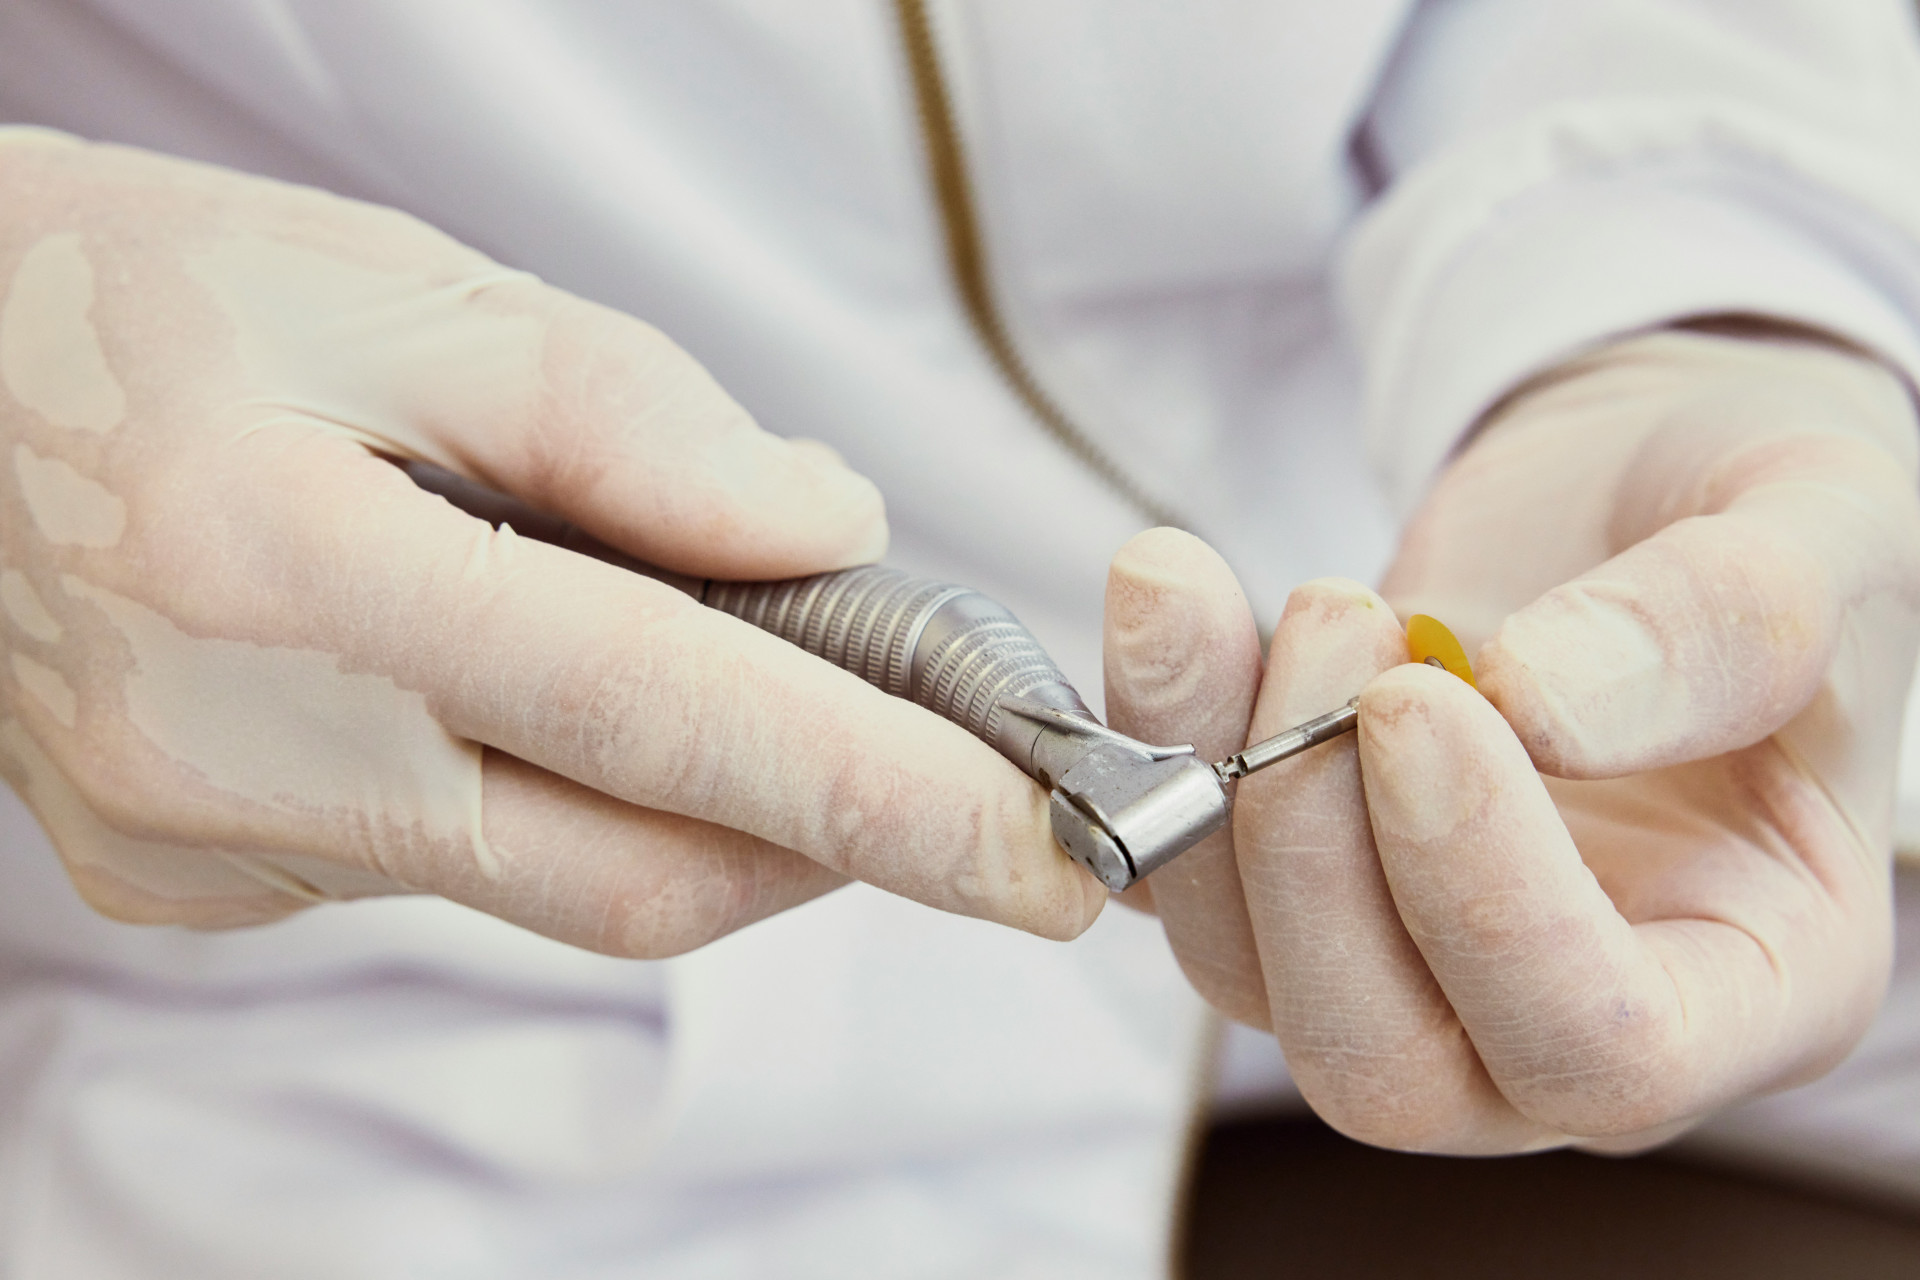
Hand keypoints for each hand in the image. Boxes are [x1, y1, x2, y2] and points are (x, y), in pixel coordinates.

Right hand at [0, 131, 1101, 951]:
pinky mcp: (192, 883)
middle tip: (938, 764)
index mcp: (287, 572)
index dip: (880, 796)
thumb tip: (830, 533)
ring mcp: (204, 847)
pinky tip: (524, 684)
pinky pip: (444, 870)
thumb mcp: (393, 287)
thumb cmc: (148, 299)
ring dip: (689, 802)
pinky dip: (547, 794)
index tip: (1045, 853)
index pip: (659, 718)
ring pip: (548, 880)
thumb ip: (627, 418)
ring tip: (731, 677)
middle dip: (825, 834)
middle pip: (632, 872)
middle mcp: (235, 756)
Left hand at [1105, 328, 1919, 1150]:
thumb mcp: (1822, 530)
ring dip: (1206, 774)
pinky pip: (1164, 865)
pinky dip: (1138, 741)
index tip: (1421, 702)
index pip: (1604, 1051)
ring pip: (1244, 972)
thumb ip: (1727, 626)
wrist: (1637, 484)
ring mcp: (1403, 956)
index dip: (1487, 904)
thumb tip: (1538, 706)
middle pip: (1383, 1064)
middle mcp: (1557, 1010)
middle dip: (1314, 850)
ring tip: (1246, 586)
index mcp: (1750, 981)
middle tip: (1333, 619)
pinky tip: (1166, 599)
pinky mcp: (1282, 871)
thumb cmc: (1770, 523)